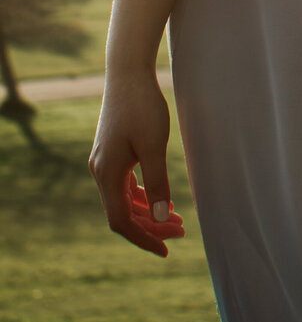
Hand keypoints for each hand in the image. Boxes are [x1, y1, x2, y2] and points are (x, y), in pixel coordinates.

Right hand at [89, 68, 184, 256]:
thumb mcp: (154, 145)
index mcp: (107, 174)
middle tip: (181, 231)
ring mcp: (104, 161)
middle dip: (151, 226)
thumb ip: (158, 182)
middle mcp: (100, 171)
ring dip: (147, 211)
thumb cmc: (142, 106)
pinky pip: (125, 184)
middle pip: (123, 213)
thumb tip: (161, 217)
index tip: (165, 249)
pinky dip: (142, 195)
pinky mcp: (111, 152)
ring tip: (176, 219)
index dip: (143, 238)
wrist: (127, 71)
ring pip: (124, 199)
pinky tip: (158, 197)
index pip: (121, 221)